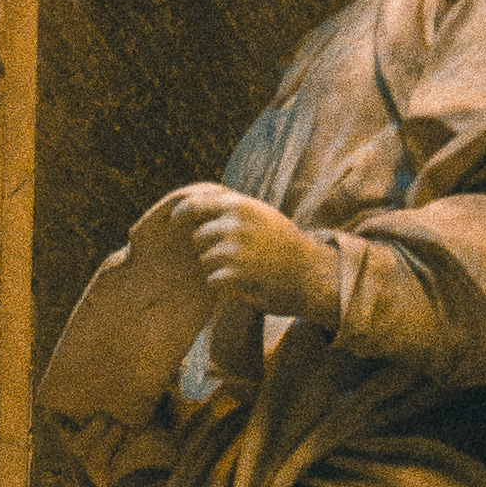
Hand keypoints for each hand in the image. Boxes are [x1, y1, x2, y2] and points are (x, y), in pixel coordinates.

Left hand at [160, 183, 347, 331]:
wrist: (310, 273)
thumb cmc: (284, 243)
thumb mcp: (261, 214)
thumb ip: (233, 207)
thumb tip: (196, 202)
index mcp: (240, 206)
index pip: (196, 204)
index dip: (182, 212)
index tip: (175, 219)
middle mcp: (234, 225)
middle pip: (198, 237)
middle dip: (209, 247)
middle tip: (235, 255)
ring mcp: (234, 250)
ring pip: (205, 260)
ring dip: (218, 268)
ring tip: (245, 269)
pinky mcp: (235, 275)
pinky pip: (213, 280)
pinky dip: (225, 284)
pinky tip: (246, 282)